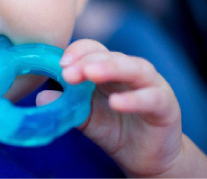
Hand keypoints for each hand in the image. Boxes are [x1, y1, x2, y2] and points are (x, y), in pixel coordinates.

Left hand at [38, 39, 206, 177]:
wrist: (147, 158)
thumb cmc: (116, 129)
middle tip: (68, 72)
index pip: (93, 50)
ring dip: (110, 68)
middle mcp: (130, 70)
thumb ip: (67, 106)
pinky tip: (116, 103)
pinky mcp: (166, 105)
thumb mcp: (86, 118)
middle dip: (87, 60)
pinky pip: (151, 97)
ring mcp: (151, 84)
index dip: (76, 53)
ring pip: (133, 68)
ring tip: (90, 74)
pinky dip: (133, 99)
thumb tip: (41, 97)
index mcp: (109, 68)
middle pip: (110, 54)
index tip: (59, 66)